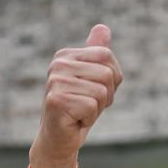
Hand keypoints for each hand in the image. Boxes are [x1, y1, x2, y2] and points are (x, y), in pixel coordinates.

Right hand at [29, 24, 122, 167]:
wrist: (59, 140)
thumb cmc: (78, 111)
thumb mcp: (93, 81)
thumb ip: (97, 56)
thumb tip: (103, 28)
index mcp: (67, 55)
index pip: (107, 56)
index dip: (112, 80)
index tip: (96, 93)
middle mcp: (58, 64)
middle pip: (107, 74)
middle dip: (106, 96)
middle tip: (88, 106)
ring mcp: (56, 81)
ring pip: (101, 92)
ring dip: (97, 109)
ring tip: (80, 113)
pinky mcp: (57, 100)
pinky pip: (91, 107)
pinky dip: (89, 119)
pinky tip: (75, 120)